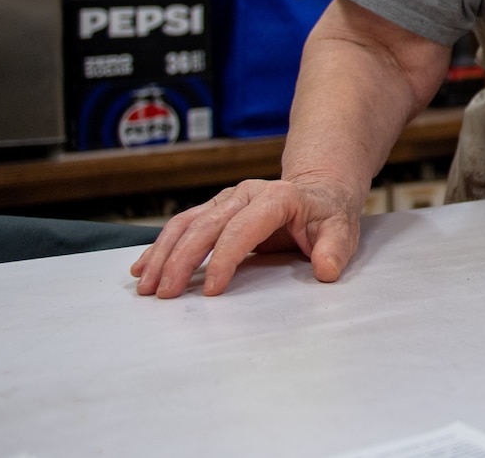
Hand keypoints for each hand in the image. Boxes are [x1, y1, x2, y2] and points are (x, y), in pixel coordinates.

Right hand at [130, 175, 362, 297]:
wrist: (318, 190)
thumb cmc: (328, 214)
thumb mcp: (342, 230)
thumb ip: (335, 249)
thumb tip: (325, 269)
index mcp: (277, 198)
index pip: (243, 228)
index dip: (224, 258)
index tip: (210, 290)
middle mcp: (246, 194)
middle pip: (206, 226)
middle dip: (181, 260)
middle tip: (164, 294)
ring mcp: (227, 199)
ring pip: (186, 224)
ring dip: (162, 254)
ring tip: (145, 285)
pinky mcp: (215, 209)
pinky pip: (182, 225)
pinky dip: (161, 246)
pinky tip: (142, 267)